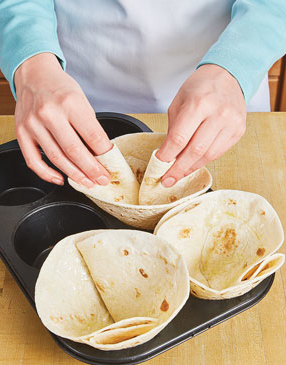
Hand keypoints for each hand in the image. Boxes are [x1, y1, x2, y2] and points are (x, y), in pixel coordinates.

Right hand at [14, 52, 111, 186]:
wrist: (34, 75)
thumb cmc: (60, 88)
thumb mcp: (82, 101)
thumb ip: (90, 127)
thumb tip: (100, 154)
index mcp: (70, 102)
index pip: (93, 136)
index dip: (105, 155)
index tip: (111, 165)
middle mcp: (49, 113)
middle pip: (75, 151)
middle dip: (92, 170)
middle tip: (102, 179)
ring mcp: (33, 124)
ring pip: (57, 158)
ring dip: (75, 175)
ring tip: (88, 182)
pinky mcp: (22, 132)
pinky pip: (34, 161)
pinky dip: (47, 174)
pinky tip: (60, 179)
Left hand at [157, 64, 246, 186]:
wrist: (228, 76)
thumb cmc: (200, 87)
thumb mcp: (179, 101)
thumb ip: (173, 128)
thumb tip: (168, 154)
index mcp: (199, 103)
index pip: (179, 138)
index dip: (167, 156)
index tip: (158, 165)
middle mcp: (218, 114)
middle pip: (194, 151)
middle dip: (178, 169)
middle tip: (166, 180)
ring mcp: (231, 124)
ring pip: (208, 156)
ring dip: (190, 168)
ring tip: (178, 175)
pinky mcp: (238, 131)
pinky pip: (218, 153)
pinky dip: (203, 161)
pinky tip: (193, 165)